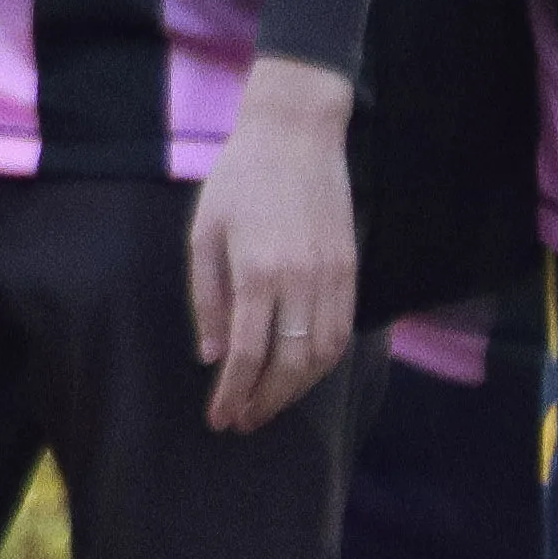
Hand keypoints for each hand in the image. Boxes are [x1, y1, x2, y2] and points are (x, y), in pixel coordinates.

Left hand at [189, 54, 363, 430]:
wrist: (296, 136)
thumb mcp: (204, 232)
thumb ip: (206, 296)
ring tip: (269, 405)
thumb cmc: (239, 180)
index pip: (246, 353)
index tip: (219, 419)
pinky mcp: (353, 271)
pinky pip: (343, 332)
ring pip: (323, 355)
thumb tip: (209, 355)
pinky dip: (324, 363)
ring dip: (297, 390)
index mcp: (258, 272)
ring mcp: (334, 278)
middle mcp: (301, 282)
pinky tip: (303, 374)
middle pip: (290, 364)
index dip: (233, 393)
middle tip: (242, 422)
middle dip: (266, 401)